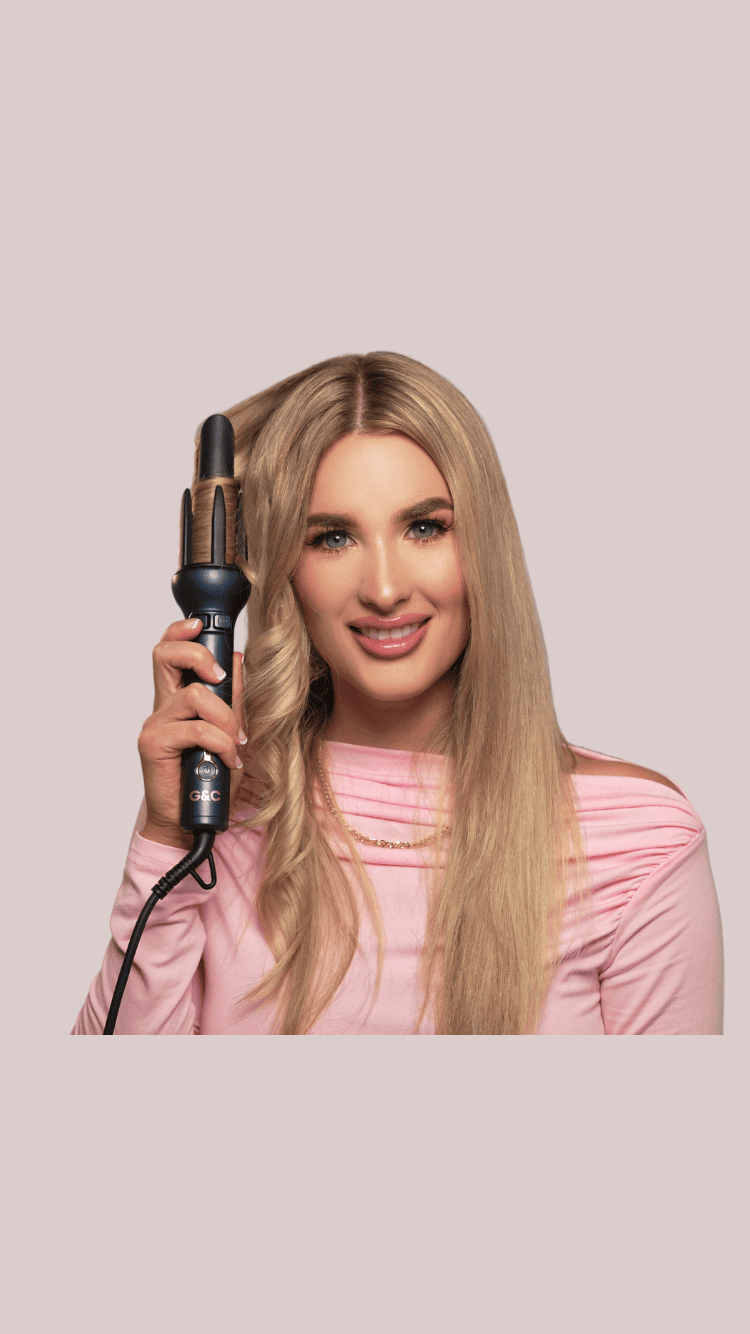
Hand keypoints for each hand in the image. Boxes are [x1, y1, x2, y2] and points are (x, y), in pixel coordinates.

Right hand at [137, 618, 246, 847]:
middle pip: (165, 655)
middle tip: (220, 677)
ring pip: (193, 694)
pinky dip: (221, 742)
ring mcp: (156, 725)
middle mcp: (162, 708)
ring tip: (236, 742)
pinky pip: (195, 728)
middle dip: (198, 655)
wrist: (192, 823)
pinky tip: (229, 760)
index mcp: (178, 700)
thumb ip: (234, 699)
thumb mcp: (233, 733)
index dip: (181, 632)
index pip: (170, 652)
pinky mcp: (154, 746)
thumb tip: (238, 659)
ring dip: (225, 717)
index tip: (202, 626)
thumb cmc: (211, 781)